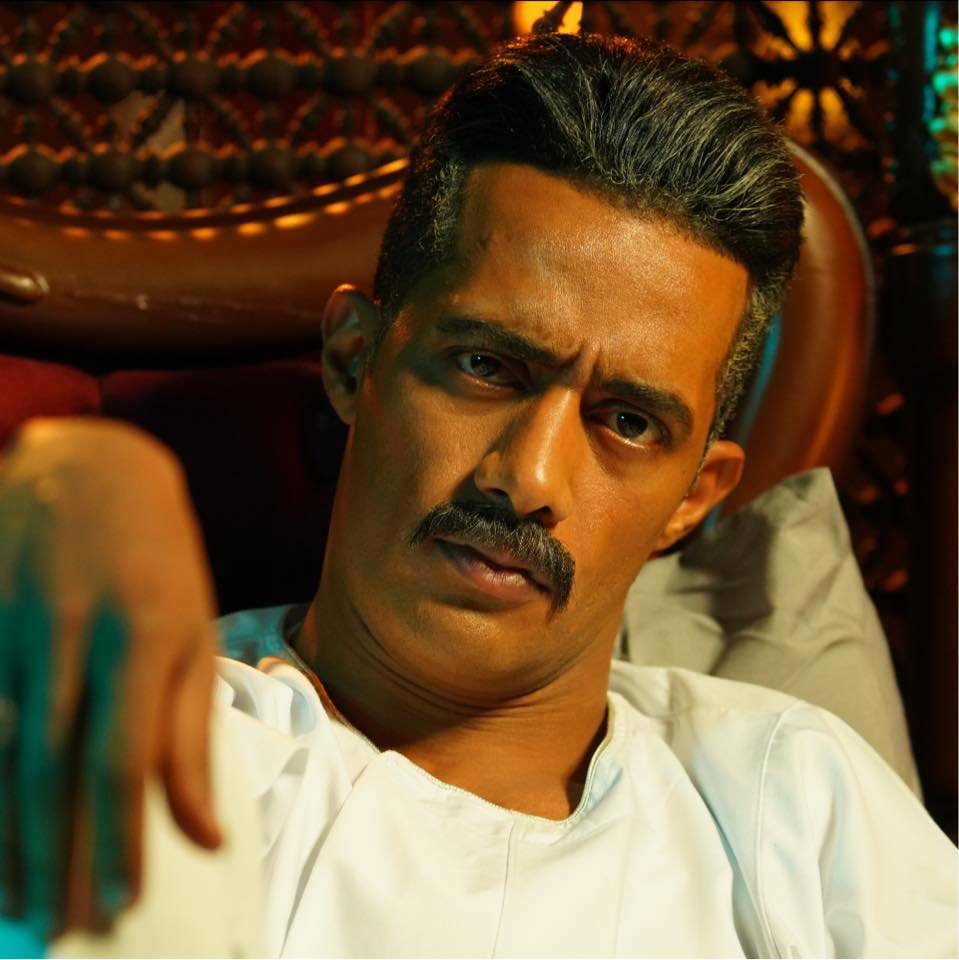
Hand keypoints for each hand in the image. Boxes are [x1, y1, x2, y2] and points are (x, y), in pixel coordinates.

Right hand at [0, 417, 221, 940]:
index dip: (120, 839)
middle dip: (53, 855)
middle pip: (53, 765)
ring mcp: (15, 614)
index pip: (128, 758)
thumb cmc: (159, 559)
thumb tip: (204, 832)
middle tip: (56, 928)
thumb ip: (191, 729)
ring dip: (3, 831)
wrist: (93, 466)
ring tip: (15, 900)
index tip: (120, 905)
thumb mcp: (195, 629)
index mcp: (151, 630)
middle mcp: (78, 626)